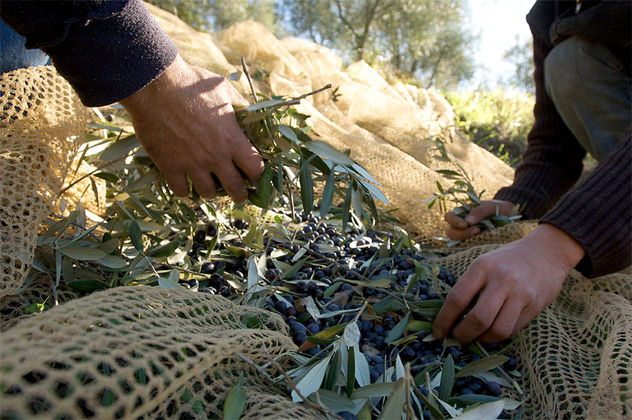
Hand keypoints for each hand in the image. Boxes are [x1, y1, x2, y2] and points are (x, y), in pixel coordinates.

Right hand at [120, 55, 262, 202]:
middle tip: (238, 193)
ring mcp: (192, 164)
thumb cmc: (192, 84)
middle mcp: (215, 157)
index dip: (256, 171)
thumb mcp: (225, 90)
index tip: (252, 170)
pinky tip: (185, 182)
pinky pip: (180, 190)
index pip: (255, 169)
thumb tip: (251, 114)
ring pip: (207, 193)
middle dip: (240, 193)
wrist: (155, 86)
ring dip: (211, 191)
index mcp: (232, 140)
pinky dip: (184, 189)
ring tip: (210, 186)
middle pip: (235, 189)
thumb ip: (240, 107)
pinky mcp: (169, 166)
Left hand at [432, 223, 584, 342]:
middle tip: (456, 338)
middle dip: (463, 334)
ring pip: (497, 330)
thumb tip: (450, 317)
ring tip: (474, 337)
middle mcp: (502, 280)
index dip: (444, 320)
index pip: (457, 298)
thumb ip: (469, 286)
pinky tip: (491, 332)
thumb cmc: (507, 260)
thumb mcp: (484, 263)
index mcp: (483, 267)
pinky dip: (497, 336)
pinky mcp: (534, 307)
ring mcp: (520, 295)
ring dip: (482, 339)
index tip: (437, 333)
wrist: (547, 253)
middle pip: (478, 319)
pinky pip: (512, 329)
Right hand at [445, 200, 516, 240]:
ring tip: (481, 234)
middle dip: (461, 233)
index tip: (466, 224)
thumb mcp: (491, 206)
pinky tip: (482, 241)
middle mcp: (461, 225)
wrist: (511, 215)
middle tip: (477, 230)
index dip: (454, 221)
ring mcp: (467, 235)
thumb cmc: (499, 208)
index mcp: (462, 213)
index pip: (449, 217)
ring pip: (457, 242)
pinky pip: (468, 247)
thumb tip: (467, 222)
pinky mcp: (474, 243)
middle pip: (451, 232)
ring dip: (467, 239)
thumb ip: (479, 211)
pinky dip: (473, 246)